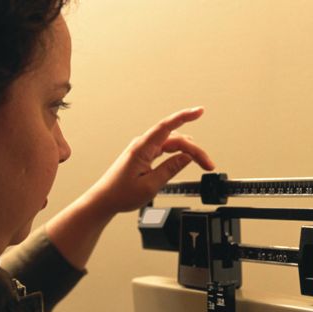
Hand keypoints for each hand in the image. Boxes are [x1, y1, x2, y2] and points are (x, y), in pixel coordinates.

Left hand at [92, 107, 214, 213]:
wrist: (104, 200)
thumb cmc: (121, 194)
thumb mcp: (150, 186)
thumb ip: (170, 169)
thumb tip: (186, 157)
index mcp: (142, 148)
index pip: (167, 126)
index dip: (184, 116)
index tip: (199, 111)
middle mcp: (142, 144)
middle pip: (175, 138)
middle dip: (194, 149)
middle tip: (208, 164)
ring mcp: (143, 149)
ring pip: (172, 143)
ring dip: (188, 151)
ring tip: (202, 164)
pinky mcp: (144, 154)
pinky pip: (165, 148)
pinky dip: (178, 153)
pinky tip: (187, 158)